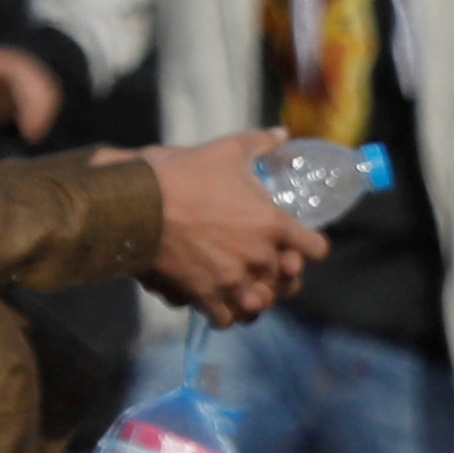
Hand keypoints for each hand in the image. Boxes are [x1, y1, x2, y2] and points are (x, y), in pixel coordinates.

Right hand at [138, 139, 316, 318]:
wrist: (138, 204)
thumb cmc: (185, 174)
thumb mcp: (227, 150)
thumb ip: (260, 143)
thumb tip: (282, 132)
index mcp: (273, 223)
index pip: (315, 248)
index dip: (308, 246)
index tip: (296, 243)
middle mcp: (259, 257)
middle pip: (290, 282)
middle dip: (282, 276)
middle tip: (268, 267)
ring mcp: (233, 280)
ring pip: (260, 305)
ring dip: (255, 298)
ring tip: (245, 289)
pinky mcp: (205, 296)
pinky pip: (226, 320)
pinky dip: (225, 314)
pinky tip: (218, 301)